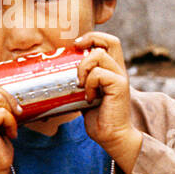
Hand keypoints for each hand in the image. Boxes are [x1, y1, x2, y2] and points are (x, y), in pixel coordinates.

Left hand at [75, 31, 141, 173]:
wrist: (112, 136)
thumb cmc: (97, 117)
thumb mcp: (84, 94)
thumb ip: (79, 81)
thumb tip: (53, 75)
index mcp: (112, 69)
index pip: (108, 41)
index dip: (92, 37)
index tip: (76, 46)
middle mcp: (119, 70)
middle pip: (110, 40)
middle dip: (90, 40)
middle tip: (76, 52)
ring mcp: (120, 77)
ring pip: (99, 55)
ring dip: (83, 68)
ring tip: (80, 85)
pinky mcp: (120, 86)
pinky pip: (99, 74)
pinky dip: (89, 84)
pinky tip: (88, 98)